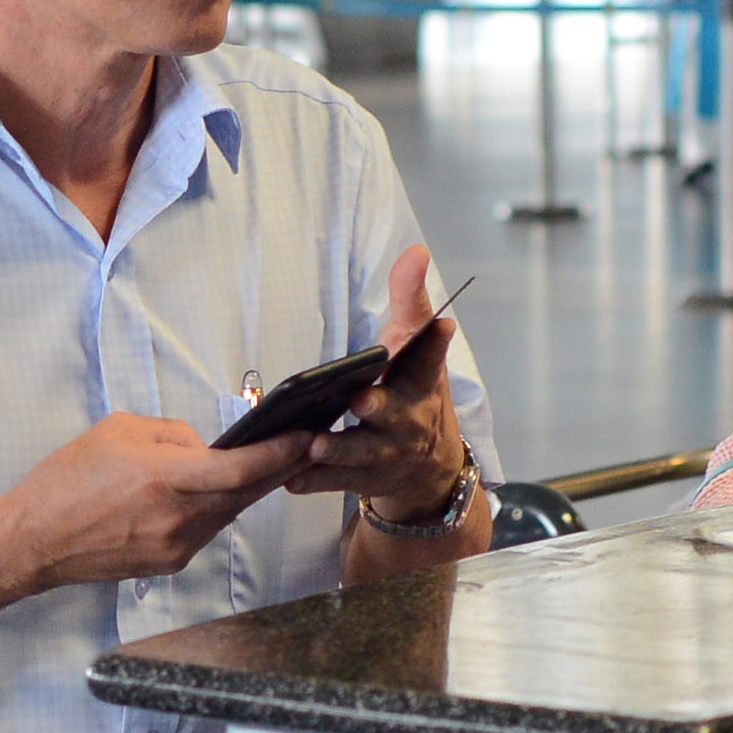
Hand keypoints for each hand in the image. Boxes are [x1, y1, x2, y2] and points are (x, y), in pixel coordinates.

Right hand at [0, 414, 307, 590]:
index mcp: (165, 480)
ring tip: (268, 464)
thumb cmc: (66, 482)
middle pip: (247, 493)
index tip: (306, 437)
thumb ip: (172, 435)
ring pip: (229, 512)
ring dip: (248, 490)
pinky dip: (217, 509)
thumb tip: (205, 446)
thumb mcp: (119, 431)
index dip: (279, 454)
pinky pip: (207, 529)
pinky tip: (218, 494)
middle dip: (280, 468)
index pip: (240, 469)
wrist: (33, 541)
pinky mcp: (171, 562)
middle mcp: (178, 518)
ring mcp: (177, 546)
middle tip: (307, 446)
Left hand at [289, 244, 467, 520]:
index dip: (435, 344)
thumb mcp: (416, 350)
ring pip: (359, 453)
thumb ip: (410, 302)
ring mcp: (382, 454)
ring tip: (315, 444)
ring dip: (339, 449)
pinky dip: (311, 480)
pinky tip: (288, 476)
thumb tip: (416, 251)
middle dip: (379, 407)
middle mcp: (405, 421)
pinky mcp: (358, 479)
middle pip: (392, 413)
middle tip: (362, 399)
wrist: (426, 467)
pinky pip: (331, 482)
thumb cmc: (412, 394)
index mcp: (419, 385)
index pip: (431, 360)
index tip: (443, 325)